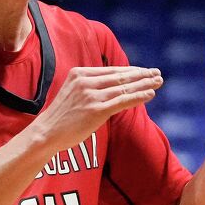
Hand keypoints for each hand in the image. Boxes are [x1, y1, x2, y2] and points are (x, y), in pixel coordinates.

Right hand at [31, 64, 163, 154]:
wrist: (45, 133)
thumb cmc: (59, 117)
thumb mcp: (72, 93)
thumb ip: (89, 86)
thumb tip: (112, 86)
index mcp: (79, 74)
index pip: (111, 70)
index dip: (130, 70)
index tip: (144, 71)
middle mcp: (86, 82)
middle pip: (120, 76)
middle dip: (142, 75)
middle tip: (157, 73)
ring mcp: (91, 96)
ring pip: (124, 87)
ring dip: (145, 84)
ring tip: (159, 82)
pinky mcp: (96, 110)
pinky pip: (123, 101)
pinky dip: (139, 96)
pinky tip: (150, 94)